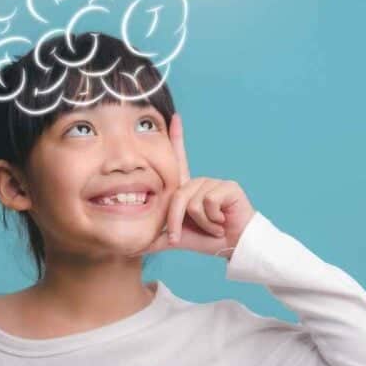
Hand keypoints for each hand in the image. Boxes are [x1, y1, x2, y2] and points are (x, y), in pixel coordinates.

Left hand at [129, 113, 255, 258]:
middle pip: (177, 197)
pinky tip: (223, 220)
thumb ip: (156, 239)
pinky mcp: (227, 187)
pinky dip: (213, 220)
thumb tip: (131, 249)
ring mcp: (214, 182)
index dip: (177, 138)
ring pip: (193, 203)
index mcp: (188, 189)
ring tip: (214, 225)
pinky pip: (208, 202)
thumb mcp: (177, 238)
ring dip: (202, 223)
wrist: (234, 246)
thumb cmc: (207, 239)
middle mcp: (199, 182)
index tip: (174, 117)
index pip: (179, 159)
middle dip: (179, 222)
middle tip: (194, 234)